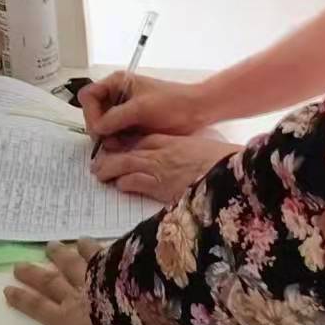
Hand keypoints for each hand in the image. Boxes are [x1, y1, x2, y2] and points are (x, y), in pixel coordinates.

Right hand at [5, 241, 102, 324]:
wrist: (138, 309)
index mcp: (69, 323)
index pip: (40, 309)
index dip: (23, 300)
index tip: (8, 290)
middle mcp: (74, 298)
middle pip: (50, 283)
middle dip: (33, 275)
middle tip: (19, 266)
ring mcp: (89, 278)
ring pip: (69, 264)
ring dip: (59, 255)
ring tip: (50, 246)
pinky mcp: (107, 263)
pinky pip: (95, 253)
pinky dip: (88, 246)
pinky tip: (83, 240)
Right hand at [80, 71, 210, 138]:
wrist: (196, 112)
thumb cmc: (174, 102)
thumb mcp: (141, 108)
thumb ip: (116, 118)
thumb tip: (97, 129)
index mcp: (118, 83)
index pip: (89, 96)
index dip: (91, 113)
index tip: (100, 128)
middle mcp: (118, 96)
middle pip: (94, 114)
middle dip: (100, 129)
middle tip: (110, 141)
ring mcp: (124, 112)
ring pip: (103, 128)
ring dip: (109, 138)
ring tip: (123, 143)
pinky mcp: (131, 125)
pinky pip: (115, 136)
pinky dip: (118, 143)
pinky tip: (129, 145)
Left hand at [92, 132, 241, 203]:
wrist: (227, 171)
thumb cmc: (215, 159)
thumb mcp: (194, 147)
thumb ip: (178, 148)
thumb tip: (171, 155)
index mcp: (168, 140)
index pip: (138, 138)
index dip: (122, 141)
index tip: (112, 144)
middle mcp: (158, 152)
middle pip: (125, 150)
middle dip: (108, 156)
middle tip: (97, 162)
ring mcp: (157, 169)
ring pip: (123, 165)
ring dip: (109, 169)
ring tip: (99, 173)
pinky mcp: (159, 186)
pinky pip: (133, 182)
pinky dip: (123, 183)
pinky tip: (118, 185)